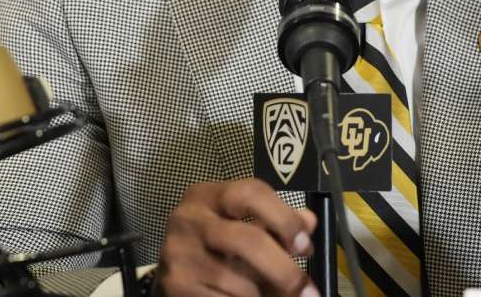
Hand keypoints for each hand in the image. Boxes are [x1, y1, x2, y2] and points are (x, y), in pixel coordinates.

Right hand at [156, 178, 318, 296]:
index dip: (284, 219)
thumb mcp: (241, 225)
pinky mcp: (176, 285)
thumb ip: (275, 223)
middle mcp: (188, 219)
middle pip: (247, 241)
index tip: (305, 245)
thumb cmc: (214, 245)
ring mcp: (179, 254)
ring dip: (265, 294)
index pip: (251, 193)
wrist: (172, 273)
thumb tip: (309, 222)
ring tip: (272, 294)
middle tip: (307, 290)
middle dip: (284, 270)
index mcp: (207, 195)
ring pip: (239, 283)